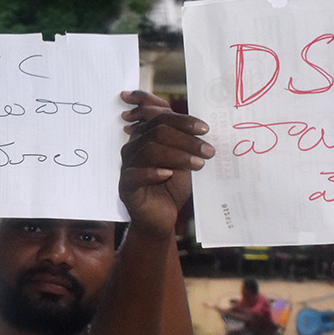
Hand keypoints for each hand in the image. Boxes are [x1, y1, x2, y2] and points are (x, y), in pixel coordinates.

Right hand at [118, 89, 213, 237]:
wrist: (161, 217)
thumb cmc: (172, 186)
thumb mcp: (183, 160)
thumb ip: (186, 141)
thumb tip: (203, 126)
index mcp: (146, 135)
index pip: (161, 117)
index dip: (183, 120)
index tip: (205, 129)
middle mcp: (134, 146)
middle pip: (157, 131)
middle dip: (186, 139)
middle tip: (208, 151)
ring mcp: (128, 165)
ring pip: (149, 150)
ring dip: (178, 155)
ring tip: (198, 164)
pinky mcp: (125, 185)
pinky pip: (135, 174)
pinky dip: (153, 173)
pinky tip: (168, 175)